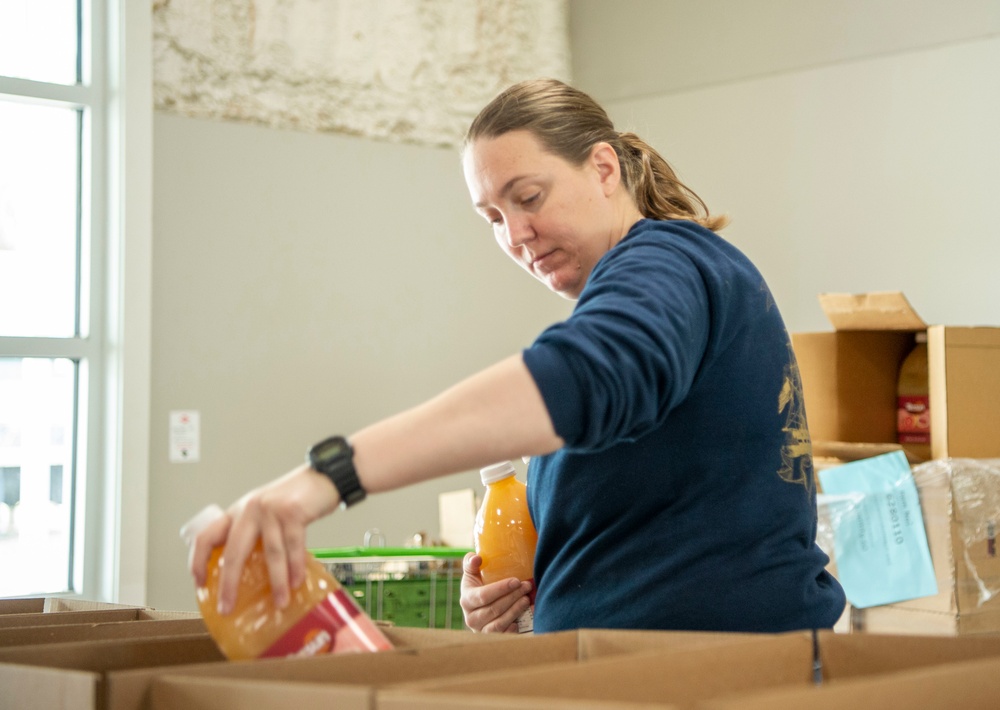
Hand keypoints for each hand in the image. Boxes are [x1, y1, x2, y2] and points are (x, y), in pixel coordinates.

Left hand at [187, 463, 340, 613]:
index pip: (207, 536)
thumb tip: (247, 574)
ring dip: (276, 582)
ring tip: (279, 602)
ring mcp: (271, 510)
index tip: (200, 584)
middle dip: (229, 584)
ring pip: (270, 554)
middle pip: (233, 552)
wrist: (322, 477)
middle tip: (228, 607)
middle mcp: (250, 509)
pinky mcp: (293, 512)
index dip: (198, 561)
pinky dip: (296, 567)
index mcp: (238, 512)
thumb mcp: (264, 512)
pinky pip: (293, 547)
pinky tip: (297, 582)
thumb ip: (254, 535)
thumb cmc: (294, 499)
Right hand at [459, 552, 531, 632]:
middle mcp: (471, 618)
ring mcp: (481, 630)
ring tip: (526, 599)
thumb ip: (470, 563)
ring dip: (516, 610)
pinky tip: (525, 615)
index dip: (501, 589)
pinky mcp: (491, 638)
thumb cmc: (477, 586)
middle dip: (513, 597)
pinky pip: (505, 634)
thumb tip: (477, 558)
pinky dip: (516, 625)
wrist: (478, 607)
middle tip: (526, 586)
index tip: (516, 581)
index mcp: (466, 600)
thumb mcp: (471, 574)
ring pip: (499, 623)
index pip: (483, 596)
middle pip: (494, 609)